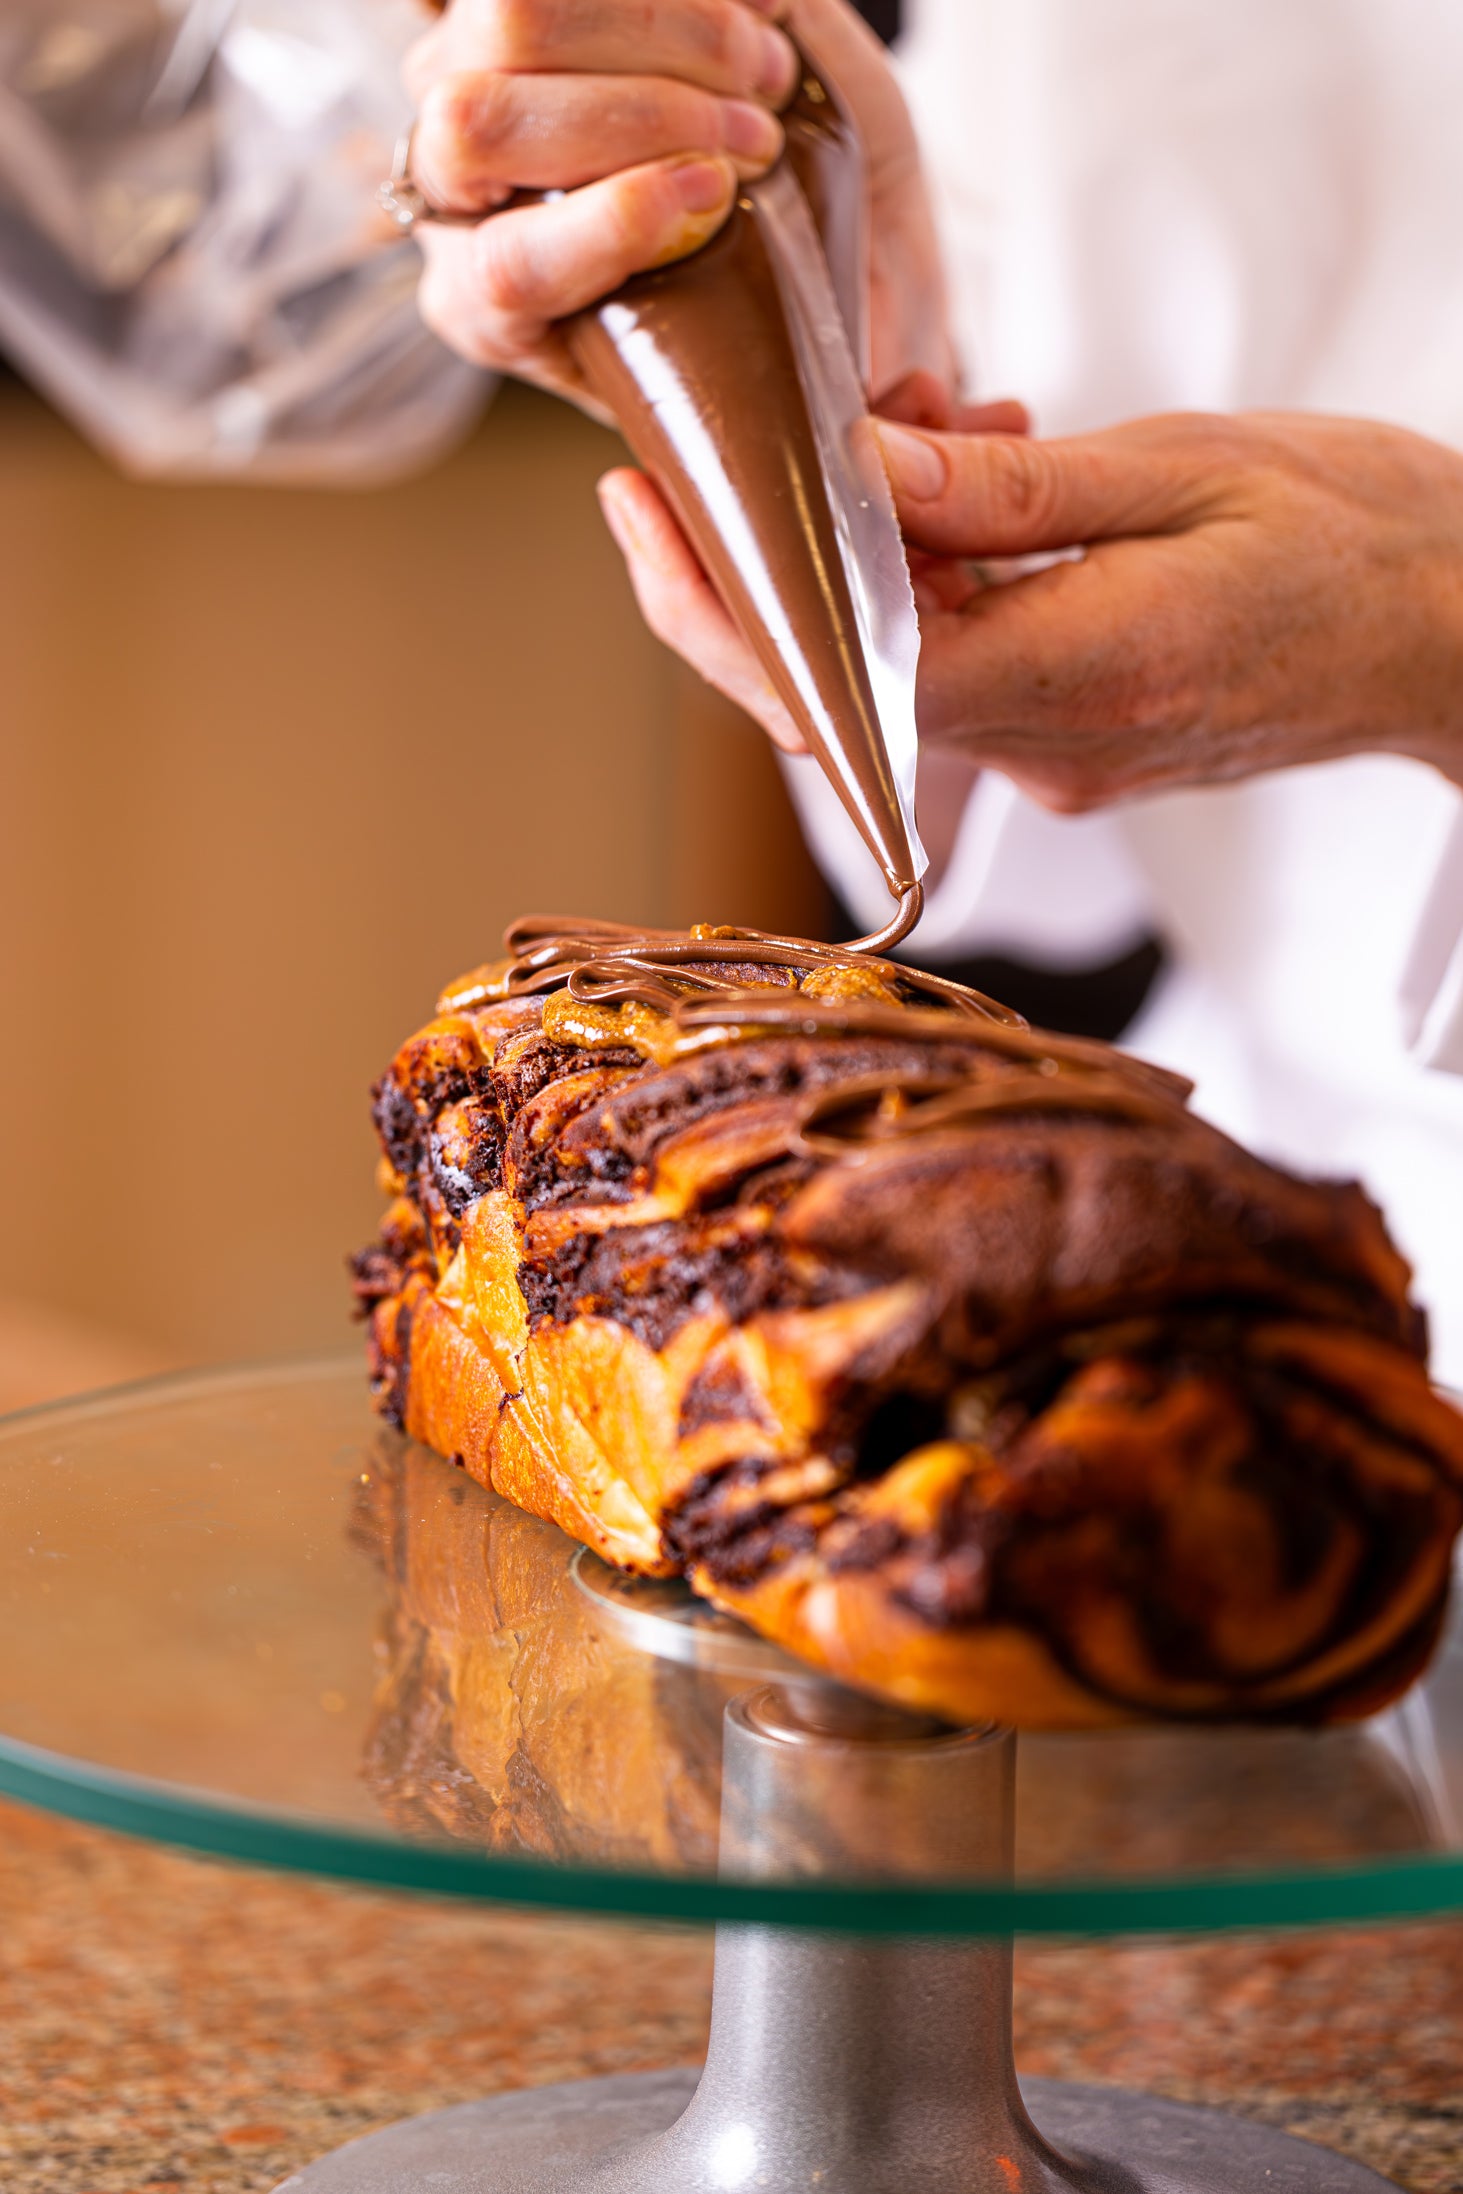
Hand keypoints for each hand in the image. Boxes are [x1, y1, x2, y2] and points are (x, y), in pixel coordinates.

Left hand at [402, 0, 951, 411]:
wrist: (753, 151)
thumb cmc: (755, 266)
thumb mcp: (785, 350)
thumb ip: (804, 393)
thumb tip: (862, 419)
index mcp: (495, 313)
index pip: (509, 266)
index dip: (611, 223)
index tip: (714, 194)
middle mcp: (451, 203)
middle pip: (479, 123)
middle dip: (644, 113)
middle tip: (760, 135)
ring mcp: (456, 84)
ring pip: (507, 25)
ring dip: (662, 34)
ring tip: (761, 73)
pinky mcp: (500, 12)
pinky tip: (740, 27)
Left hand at [603, 408, 1462, 803]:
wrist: (1453, 632)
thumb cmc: (1353, 539)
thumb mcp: (1178, 470)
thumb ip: (1004, 493)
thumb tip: (854, 480)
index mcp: (1075, 680)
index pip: (833, 680)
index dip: (718, 610)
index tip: (650, 515)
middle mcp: (1051, 748)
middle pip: (838, 685)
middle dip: (764, 568)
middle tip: (734, 452)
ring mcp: (1060, 761)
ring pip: (896, 669)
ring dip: (873, 557)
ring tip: (938, 428)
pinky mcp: (1074, 747)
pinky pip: (961, 669)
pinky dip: (938, 584)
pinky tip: (990, 489)